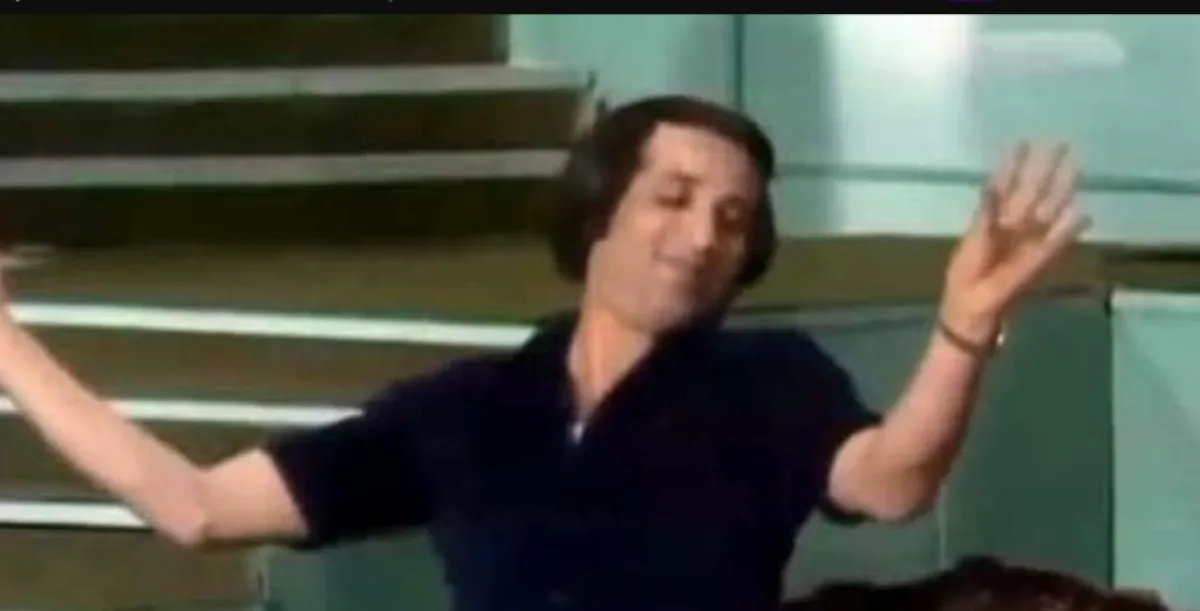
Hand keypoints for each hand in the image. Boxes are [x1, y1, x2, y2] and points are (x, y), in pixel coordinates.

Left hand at [940, 141, 1090, 344]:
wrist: (970, 331)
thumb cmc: (965, 297)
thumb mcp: (971, 255)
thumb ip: (985, 222)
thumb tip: (989, 186)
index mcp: (987, 229)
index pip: (1002, 189)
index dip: (1012, 167)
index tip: (1022, 141)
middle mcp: (1007, 235)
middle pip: (1030, 196)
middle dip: (1044, 171)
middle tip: (1060, 143)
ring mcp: (1022, 251)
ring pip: (1046, 215)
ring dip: (1061, 193)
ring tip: (1077, 169)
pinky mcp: (1034, 269)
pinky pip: (1054, 245)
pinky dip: (1068, 231)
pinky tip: (1084, 215)